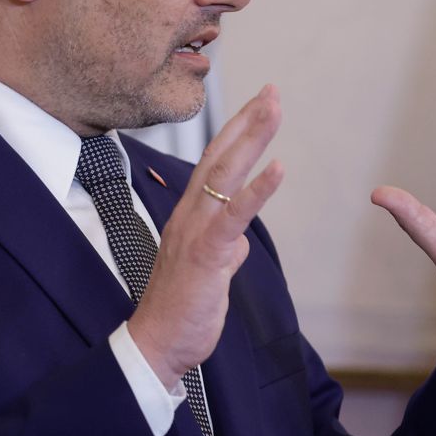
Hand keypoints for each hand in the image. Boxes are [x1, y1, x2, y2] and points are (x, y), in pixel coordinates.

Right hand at [129, 85, 284, 388]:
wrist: (158, 344)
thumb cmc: (182, 309)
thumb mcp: (211, 272)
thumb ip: (225, 250)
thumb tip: (240, 241)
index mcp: (191, 215)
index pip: (215, 163)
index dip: (237, 131)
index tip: (259, 104)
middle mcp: (190, 214)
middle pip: (220, 156)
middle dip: (247, 120)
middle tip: (272, 90)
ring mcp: (195, 231)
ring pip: (226, 175)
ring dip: (252, 139)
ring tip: (274, 109)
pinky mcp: (206, 253)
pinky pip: (234, 216)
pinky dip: (258, 190)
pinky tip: (278, 167)